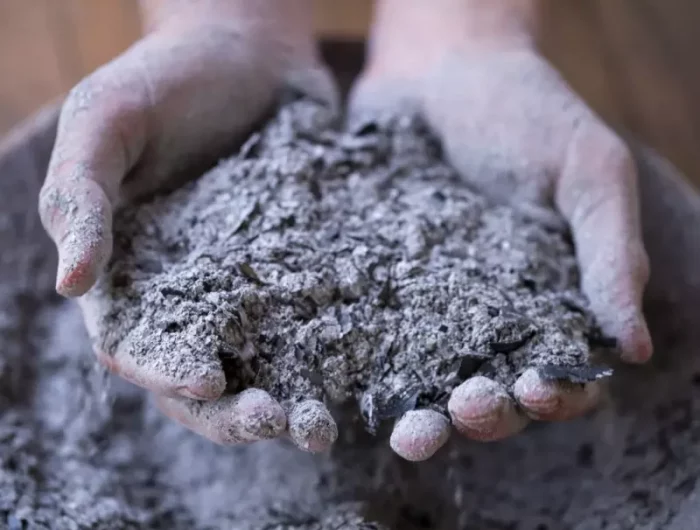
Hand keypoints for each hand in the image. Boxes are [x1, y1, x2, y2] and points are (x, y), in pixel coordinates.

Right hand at [38, 0, 338, 450]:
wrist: (248, 49)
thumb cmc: (166, 78)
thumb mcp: (107, 121)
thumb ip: (82, 196)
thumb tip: (69, 285)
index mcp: (128, 272)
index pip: (136, 345)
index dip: (165, 372)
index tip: (209, 379)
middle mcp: (186, 293)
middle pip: (200, 375)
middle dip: (233, 409)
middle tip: (278, 420)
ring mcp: (244, 286)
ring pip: (258, 364)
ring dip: (284, 399)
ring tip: (319, 424)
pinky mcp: (295, 270)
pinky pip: (309, 321)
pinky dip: (329, 354)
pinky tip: (358, 373)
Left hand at [351, 0, 650, 460]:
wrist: (438, 67)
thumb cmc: (524, 111)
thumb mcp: (585, 171)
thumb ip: (611, 254)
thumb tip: (633, 345)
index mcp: (550, 297)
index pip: (564, 370)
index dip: (558, 394)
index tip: (539, 389)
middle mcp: (488, 313)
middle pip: (492, 392)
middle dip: (483, 416)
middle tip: (464, 409)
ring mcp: (427, 304)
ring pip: (428, 382)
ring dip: (425, 418)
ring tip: (408, 432)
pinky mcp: (376, 287)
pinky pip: (372, 339)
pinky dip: (365, 371)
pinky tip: (350, 386)